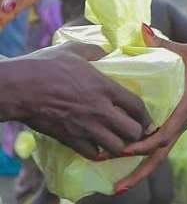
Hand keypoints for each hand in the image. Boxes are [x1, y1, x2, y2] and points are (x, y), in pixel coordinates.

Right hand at [2, 45, 151, 158]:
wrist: (22, 88)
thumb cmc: (48, 66)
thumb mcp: (77, 50)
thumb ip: (96, 51)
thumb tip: (106, 52)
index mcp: (105, 87)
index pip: (136, 105)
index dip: (146, 115)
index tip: (148, 118)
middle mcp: (100, 110)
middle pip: (132, 131)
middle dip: (138, 132)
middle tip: (136, 130)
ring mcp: (85, 127)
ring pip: (115, 147)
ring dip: (121, 145)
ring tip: (121, 140)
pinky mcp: (70, 139)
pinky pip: (93, 154)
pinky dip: (99, 152)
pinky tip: (100, 146)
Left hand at [113, 26, 186, 194]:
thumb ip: (164, 42)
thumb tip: (142, 29)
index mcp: (184, 110)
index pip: (161, 136)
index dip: (141, 145)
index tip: (121, 150)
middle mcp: (183, 123)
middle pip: (159, 157)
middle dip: (137, 173)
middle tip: (116, 188)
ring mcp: (184, 125)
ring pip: (162, 154)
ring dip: (142, 169)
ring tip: (121, 183)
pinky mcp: (185, 121)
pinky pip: (165, 142)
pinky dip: (150, 152)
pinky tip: (136, 152)